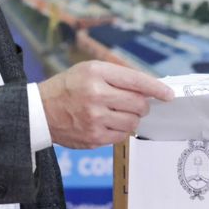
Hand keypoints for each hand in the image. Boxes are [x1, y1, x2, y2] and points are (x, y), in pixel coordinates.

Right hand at [37, 61, 172, 149]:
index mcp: (96, 73)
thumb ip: (118, 76)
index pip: (136, 80)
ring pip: (133, 122)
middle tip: (137, 104)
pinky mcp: (93, 137)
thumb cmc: (69, 87)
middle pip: (138, 104)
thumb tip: (149, 90)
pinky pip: (122, 136)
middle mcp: (95, 94)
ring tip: (119, 113)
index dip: (156, 89)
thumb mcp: (89, 70)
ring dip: (132, 118)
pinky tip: (109, 124)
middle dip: (142, 105)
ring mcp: (94, 118)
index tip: (168, 95)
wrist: (40, 110)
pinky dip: (121, 130)